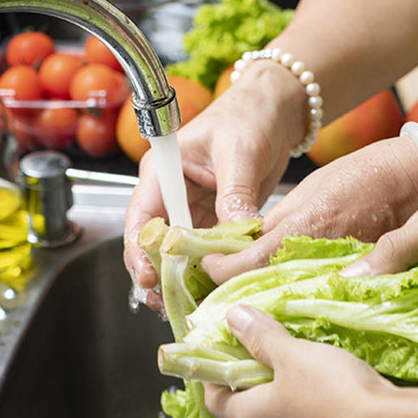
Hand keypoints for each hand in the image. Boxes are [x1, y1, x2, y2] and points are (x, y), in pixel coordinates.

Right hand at [123, 68, 305, 309]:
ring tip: (191, 307)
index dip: (140, 251)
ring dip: (183, 280)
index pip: (141, 218)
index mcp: (163, 173)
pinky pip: (207, 252)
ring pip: (179, 255)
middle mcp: (172, 195)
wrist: (276, 111)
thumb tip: (238, 234)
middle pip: (155, 244)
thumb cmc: (250, 116)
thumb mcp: (241, 154)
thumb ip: (236, 195)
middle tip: (168, 305)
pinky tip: (215, 291)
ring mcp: (193, 211)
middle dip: (159, 276)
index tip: (150, 277)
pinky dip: (209, 272)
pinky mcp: (216, 221)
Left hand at [199, 134, 417, 284]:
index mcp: (304, 230)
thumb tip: (245, 246)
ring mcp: (341, 276)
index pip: (244, 265)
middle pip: (263, 289)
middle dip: (237, 289)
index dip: (217, 269)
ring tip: (244, 292)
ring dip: (266, 296)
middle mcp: (320, 260)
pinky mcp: (358, 284)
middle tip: (216, 286)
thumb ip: (277, 223)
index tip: (206, 264)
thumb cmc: (368, 175)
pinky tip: (287, 294)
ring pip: (290, 297)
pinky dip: (300, 297)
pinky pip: (319, 298)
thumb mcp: (310, 190)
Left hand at [203, 305, 396, 417]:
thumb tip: (233, 317)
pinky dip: (319, 417)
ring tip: (305, 375)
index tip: (218, 356)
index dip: (212, 378)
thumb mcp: (294, 355)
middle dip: (255, 386)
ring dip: (289, 403)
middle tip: (266, 356)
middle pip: (252, 413)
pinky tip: (337, 399)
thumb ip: (262, 337)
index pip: (215, 402)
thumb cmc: (333, 394)